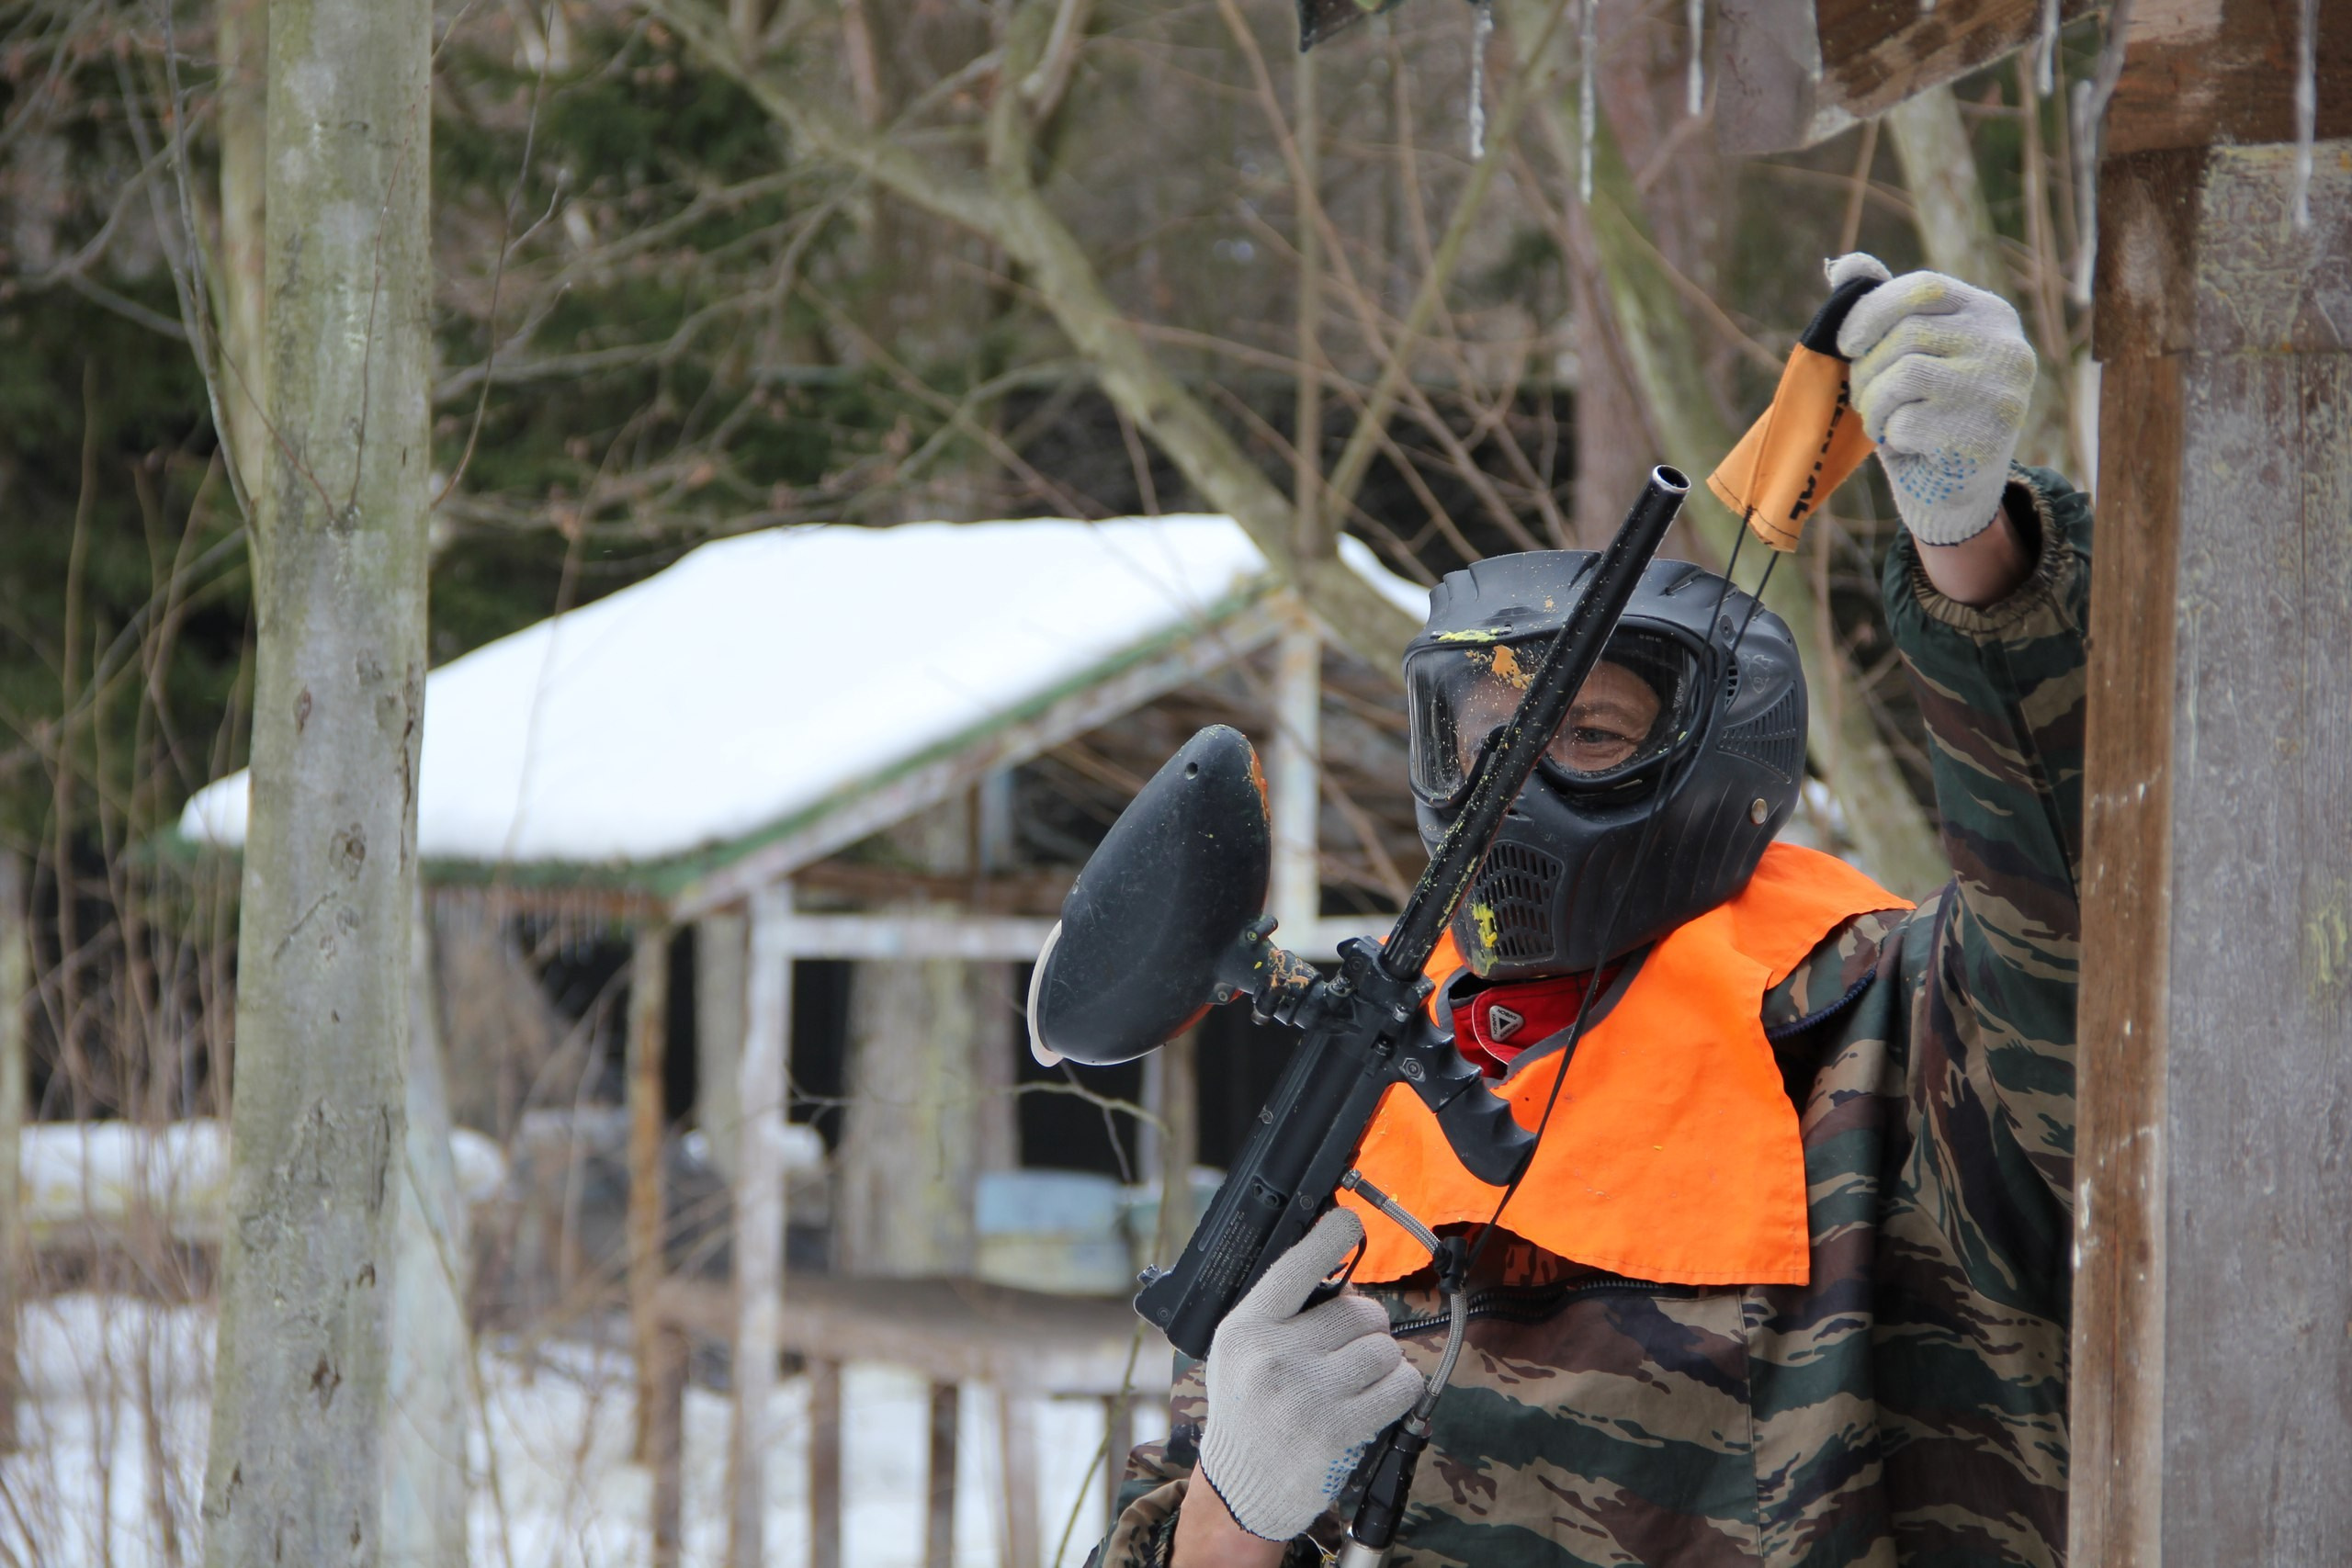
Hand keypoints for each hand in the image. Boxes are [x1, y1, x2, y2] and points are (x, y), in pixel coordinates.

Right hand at [1191, 1209, 1422, 1544]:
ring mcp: (1304, 1395)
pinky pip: (1399, 1387)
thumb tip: (1341, 1272)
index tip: (1349, 1221)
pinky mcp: (1335, 1430)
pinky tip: (1380, 1397)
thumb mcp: (1240, 1352)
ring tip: (1361, 1377)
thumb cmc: (1247, 1410)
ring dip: (1384, 1361)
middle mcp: (1272, 1356)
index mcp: (1245, 1328)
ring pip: (1383, 1349)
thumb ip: (1280, 1312)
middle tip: (1352, 1346)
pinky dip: (1400, 1388)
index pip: (1295, 1267)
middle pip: (1359, 1311)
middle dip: (1369, 1326)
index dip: (1329, 1237)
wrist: (1241, 1487)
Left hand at [1827, 252, 2036, 545]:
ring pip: (1903, 375)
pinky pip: (1907, 422)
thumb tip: (1844, 266)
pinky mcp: (1983, 436)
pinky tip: (1910, 446)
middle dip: (1867, 369)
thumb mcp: (1910, 356)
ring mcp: (1999, 392)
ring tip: (1885, 422)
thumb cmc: (1927, 416)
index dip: (1873, 310)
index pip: (1925, 288)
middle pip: (1907, 334)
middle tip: (1867, 399)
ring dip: (1875, 405)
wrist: (1956, 493)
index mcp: (1992, 315)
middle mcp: (2007, 347)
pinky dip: (1892, 437)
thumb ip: (1883, 311)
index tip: (1847, 344)